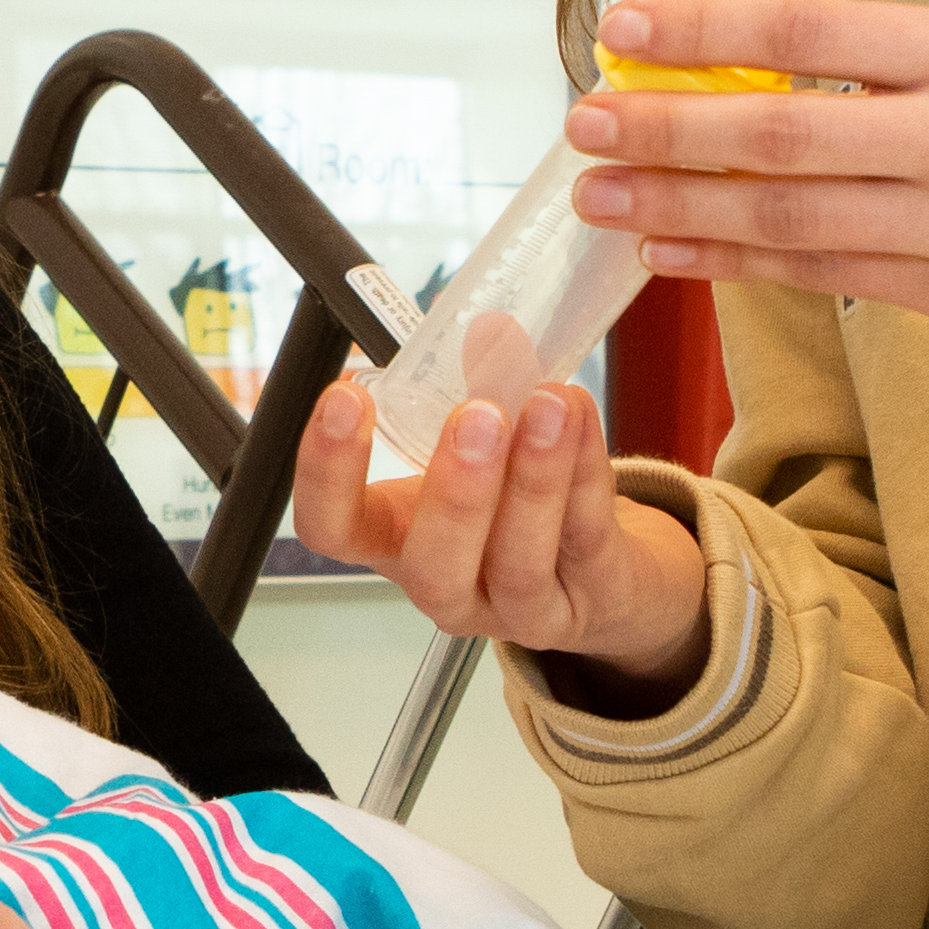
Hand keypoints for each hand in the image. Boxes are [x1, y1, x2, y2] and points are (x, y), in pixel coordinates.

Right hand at [287, 376, 708, 700]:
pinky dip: (584, 472)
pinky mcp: (591, 600)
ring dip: (533, 479)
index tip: (346, 397)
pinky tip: (580, 416)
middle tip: (475, 416)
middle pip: (432, 566)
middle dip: (453, 492)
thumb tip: (460, 319)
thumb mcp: (462, 461)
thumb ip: (451, 402)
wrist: (602, 578)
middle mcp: (451, 589)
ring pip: (519, 562)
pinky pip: (586, 538)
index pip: (332, 528)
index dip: (326, 473)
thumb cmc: (512, 507)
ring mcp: (521, 609)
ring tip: (547, 405)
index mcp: (396, 543)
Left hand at [563, 0, 928, 361]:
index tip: (626, 28)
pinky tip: (671, 247)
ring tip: (602, 192)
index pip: (809, 30)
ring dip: (682, 205)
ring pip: (789, 219)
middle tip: (585, 121)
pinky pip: (821, 275)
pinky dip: (735, 260)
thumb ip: (880, 54)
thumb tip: (738, 52)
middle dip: (669, 129)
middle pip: (782, 134)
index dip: (707, 29)